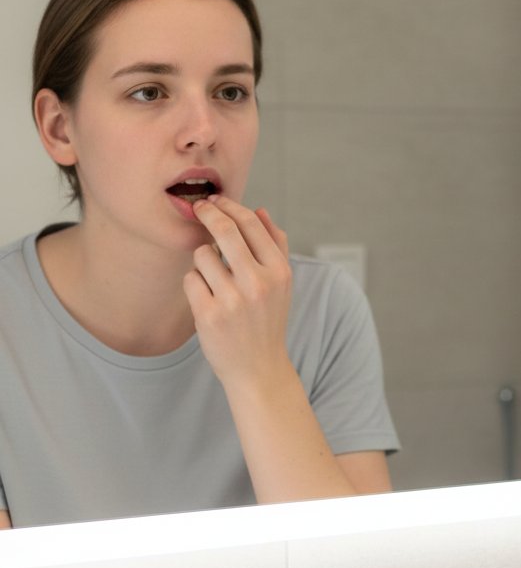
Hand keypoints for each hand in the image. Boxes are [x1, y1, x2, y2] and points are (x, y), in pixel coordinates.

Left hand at [184, 195, 292, 387]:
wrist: (259, 367)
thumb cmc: (268, 319)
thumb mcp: (283, 282)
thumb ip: (276, 244)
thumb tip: (260, 210)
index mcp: (279, 271)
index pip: (252, 224)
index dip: (230, 206)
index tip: (216, 200)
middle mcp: (259, 283)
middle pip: (225, 231)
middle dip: (207, 213)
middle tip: (198, 208)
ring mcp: (233, 300)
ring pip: (202, 255)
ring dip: (202, 259)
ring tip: (213, 276)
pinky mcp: (209, 316)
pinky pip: (190, 279)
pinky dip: (195, 283)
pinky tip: (207, 297)